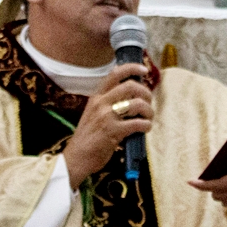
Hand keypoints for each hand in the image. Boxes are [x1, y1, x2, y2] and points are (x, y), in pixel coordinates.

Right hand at [62, 64, 151, 188]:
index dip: (132, 68)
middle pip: (130, 86)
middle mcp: (101, 103)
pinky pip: (137, 123)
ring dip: (148, 110)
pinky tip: (145, 128)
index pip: (114, 74)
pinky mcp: (112, 132)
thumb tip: (125, 86)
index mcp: (96, 97)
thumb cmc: (88, 136)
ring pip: (136, 103)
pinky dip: (146, 125)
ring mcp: (106, 117)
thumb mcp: (93, 112)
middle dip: (146, 92)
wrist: (76, 157)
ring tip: (148, 117)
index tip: (144, 70)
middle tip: (149, 102)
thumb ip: (106, 100)